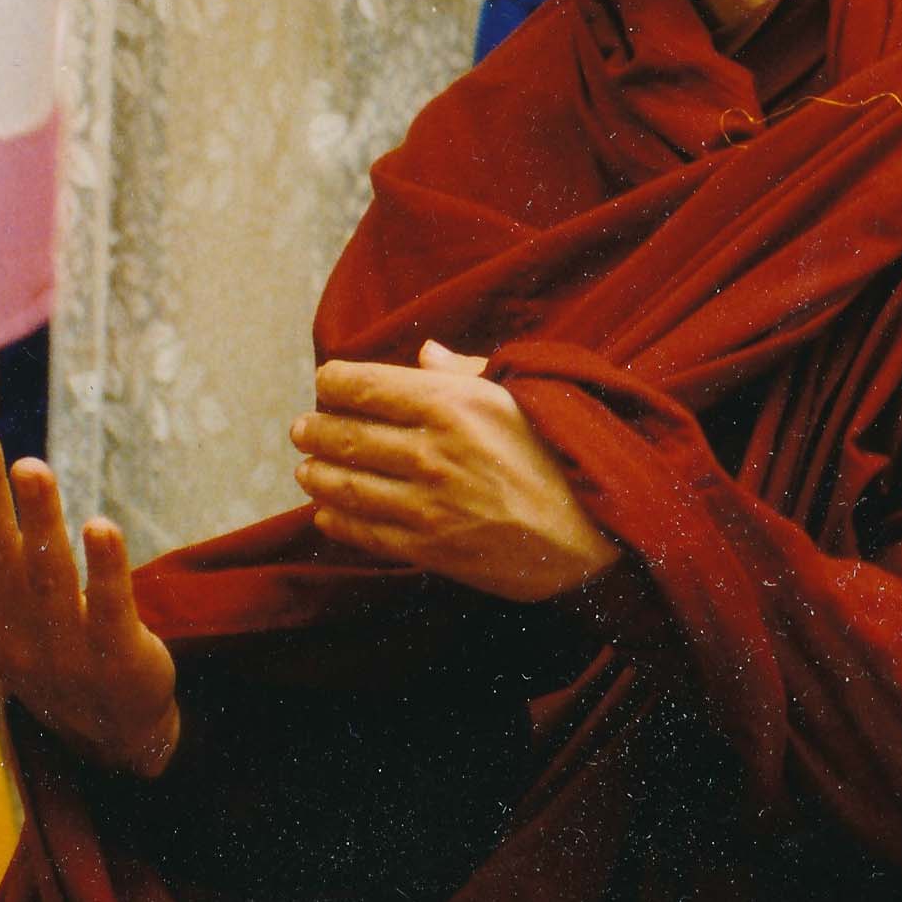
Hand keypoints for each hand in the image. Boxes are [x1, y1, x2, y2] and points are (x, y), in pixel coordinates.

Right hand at [0, 421, 180, 777]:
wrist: (111, 733)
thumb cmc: (53, 648)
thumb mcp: (7, 610)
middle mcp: (10, 638)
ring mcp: (62, 652)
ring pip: (47, 577)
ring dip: (39, 519)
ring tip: (31, 466)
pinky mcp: (117, 660)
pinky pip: (109, 608)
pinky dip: (104, 568)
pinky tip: (101, 525)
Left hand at [292, 341, 620, 599]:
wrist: (599, 532)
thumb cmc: (567, 453)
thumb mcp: (524, 394)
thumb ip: (467, 372)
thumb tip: (424, 353)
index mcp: (454, 403)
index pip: (367, 386)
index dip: (336, 382)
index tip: (327, 383)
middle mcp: (431, 451)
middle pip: (347, 435)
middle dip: (316, 429)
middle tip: (302, 428)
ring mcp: (427, 504)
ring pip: (346, 486)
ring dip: (318, 475)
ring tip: (307, 469)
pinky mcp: (430, 549)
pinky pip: (365, 533)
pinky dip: (338, 521)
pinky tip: (328, 514)